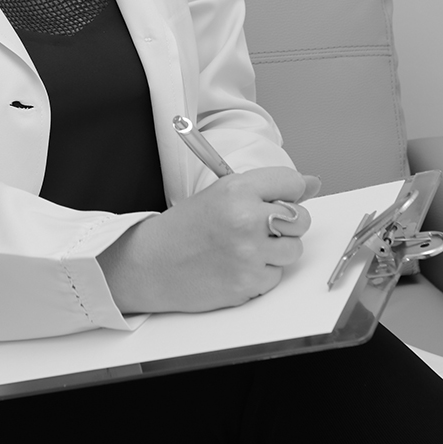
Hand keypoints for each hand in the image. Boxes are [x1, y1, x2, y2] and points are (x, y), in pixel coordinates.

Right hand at [97, 168, 312, 313]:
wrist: (153, 263)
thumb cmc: (186, 226)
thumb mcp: (221, 193)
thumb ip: (267, 188)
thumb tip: (313, 183)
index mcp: (237, 190)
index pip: (291, 182)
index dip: (289, 192)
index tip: (281, 198)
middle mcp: (246, 219)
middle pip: (301, 219)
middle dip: (286, 224)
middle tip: (259, 226)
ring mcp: (249, 254)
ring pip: (294, 250)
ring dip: (276, 251)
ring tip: (245, 247)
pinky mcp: (249, 283)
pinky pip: (278, 276)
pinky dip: (263, 273)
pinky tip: (237, 266)